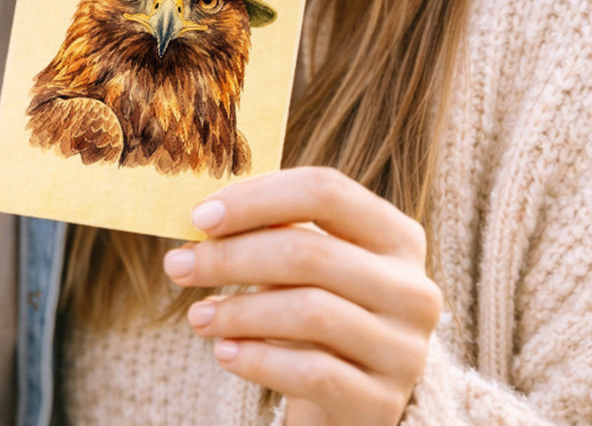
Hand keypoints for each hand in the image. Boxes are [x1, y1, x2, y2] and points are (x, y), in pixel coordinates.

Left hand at [163, 167, 440, 425]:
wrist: (351, 398)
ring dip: (239, 311)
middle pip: (311, 252)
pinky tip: (225, 353)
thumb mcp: (309, 264)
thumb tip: (204, 214)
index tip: (200, 216)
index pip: (326, 191)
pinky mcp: (382, 401)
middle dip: (233, 257)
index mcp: (397, 234)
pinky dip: (259, 360)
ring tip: (197, 316)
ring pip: (310, 312)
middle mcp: (413, 287)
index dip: (257, 198)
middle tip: (178, 265)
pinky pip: (312, 373)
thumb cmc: (317, 309)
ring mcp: (404, 348)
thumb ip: (274, 231)